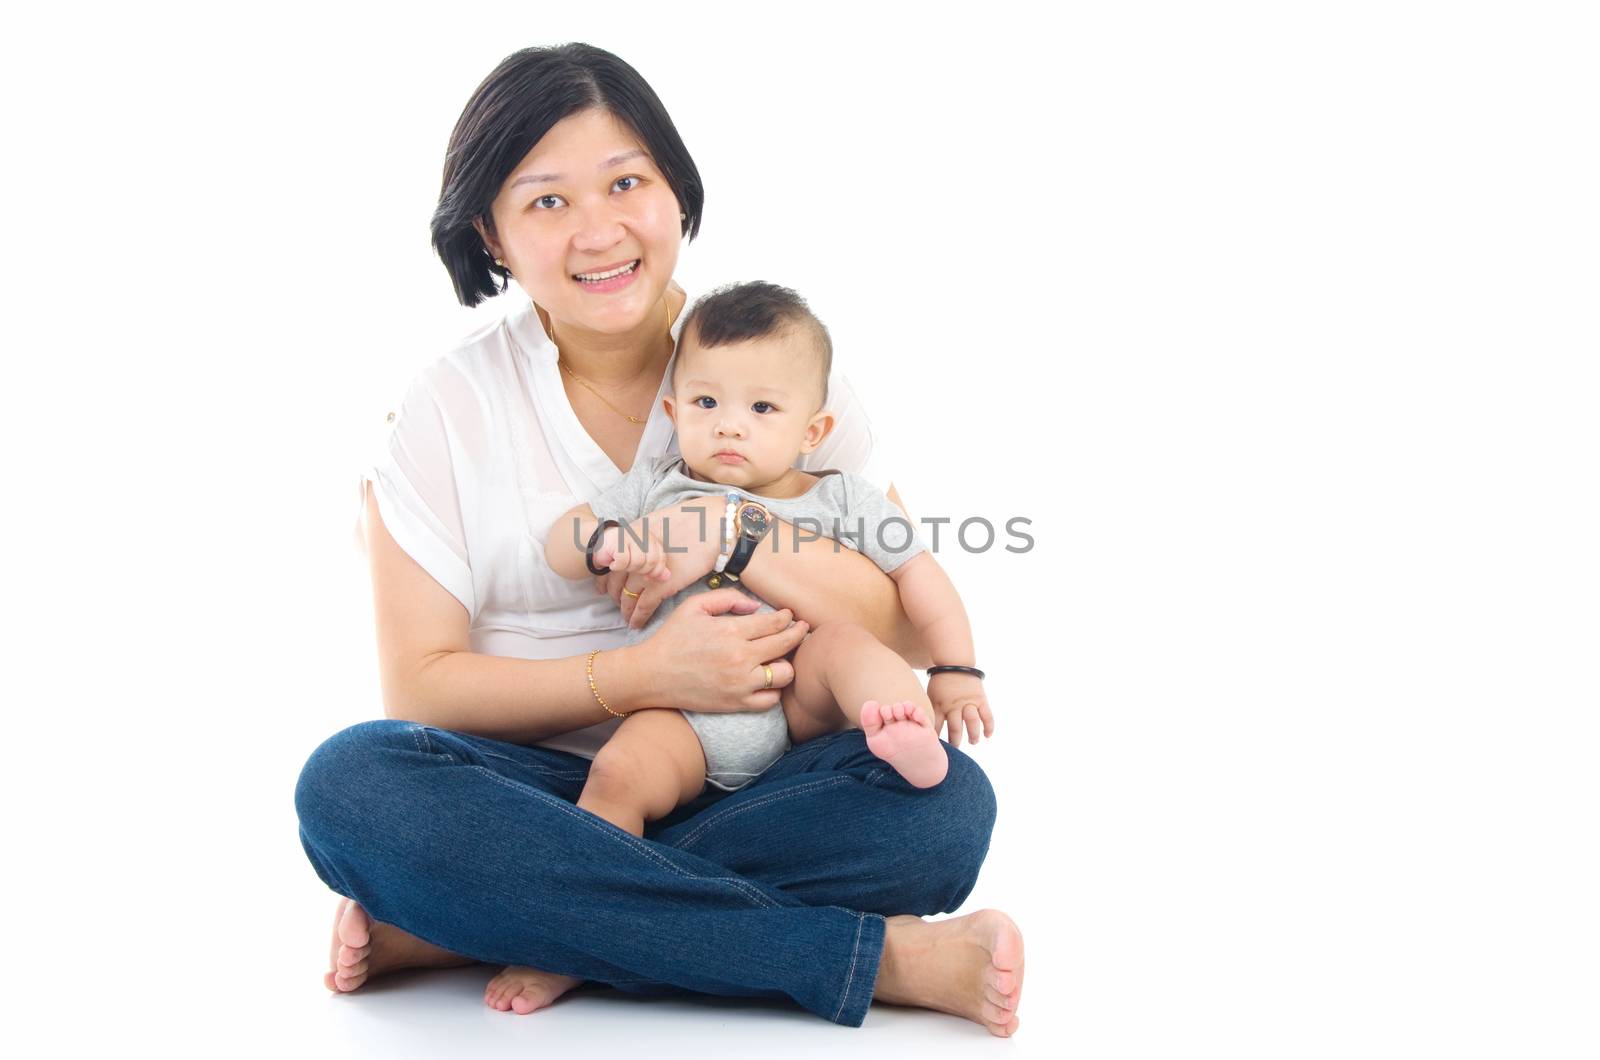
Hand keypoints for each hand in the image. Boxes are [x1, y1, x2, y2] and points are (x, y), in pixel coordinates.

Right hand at [590, 525, 672, 588]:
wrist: (598, 544)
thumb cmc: (621, 553)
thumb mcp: (641, 562)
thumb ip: (655, 568)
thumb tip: (667, 577)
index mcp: (651, 538)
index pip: (661, 558)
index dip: (655, 571)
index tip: (646, 577)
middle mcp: (642, 535)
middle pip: (651, 561)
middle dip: (641, 571)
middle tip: (630, 569)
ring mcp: (630, 536)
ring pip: (638, 562)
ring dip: (628, 568)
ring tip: (621, 564)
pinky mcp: (618, 541)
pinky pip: (623, 561)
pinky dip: (617, 566)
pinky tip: (613, 564)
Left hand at [594, 500, 721, 628]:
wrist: (713, 526)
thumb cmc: (694, 520)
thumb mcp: (659, 522)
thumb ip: (644, 537)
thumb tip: (638, 547)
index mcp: (632, 537)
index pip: (609, 562)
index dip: (604, 577)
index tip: (602, 587)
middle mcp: (633, 554)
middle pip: (614, 580)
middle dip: (613, 594)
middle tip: (615, 603)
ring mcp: (645, 571)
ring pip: (626, 596)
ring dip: (625, 609)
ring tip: (626, 617)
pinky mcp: (660, 585)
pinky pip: (643, 605)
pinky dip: (637, 617)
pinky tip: (636, 624)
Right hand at [628, 588, 809, 713]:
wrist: (651, 675)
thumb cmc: (672, 638)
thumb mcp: (694, 606)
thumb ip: (727, 598)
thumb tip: (756, 606)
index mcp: (731, 631)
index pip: (774, 623)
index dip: (787, 618)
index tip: (789, 616)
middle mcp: (740, 658)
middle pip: (786, 644)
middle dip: (798, 633)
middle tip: (801, 629)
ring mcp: (740, 684)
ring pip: (785, 674)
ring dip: (787, 664)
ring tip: (782, 657)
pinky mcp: (736, 704)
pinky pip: (771, 700)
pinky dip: (774, 690)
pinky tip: (768, 680)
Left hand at [928, 671, 993, 747]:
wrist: (954, 663)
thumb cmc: (940, 681)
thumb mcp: (930, 694)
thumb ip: (929, 710)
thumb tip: (923, 725)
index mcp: (939, 705)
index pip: (936, 726)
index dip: (935, 738)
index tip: (935, 748)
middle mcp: (954, 705)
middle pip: (955, 728)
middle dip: (955, 741)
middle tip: (955, 749)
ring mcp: (968, 702)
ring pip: (972, 722)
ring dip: (973, 735)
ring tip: (972, 742)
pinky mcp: (980, 699)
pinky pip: (987, 715)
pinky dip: (989, 726)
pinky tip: (987, 735)